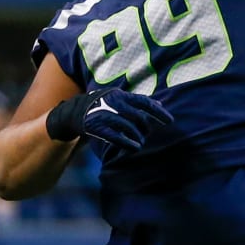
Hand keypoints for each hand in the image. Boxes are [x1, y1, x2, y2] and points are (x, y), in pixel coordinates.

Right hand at [46, 88, 171, 150]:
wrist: (75, 111)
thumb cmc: (102, 104)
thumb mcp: (118, 97)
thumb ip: (137, 100)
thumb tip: (160, 103)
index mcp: (121, 95)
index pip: (144, 103)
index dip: (159, 112)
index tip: (170, 121)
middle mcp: (114, 104)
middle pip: (138, 117)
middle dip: (146, 128)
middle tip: (147, 134)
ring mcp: (105, 116)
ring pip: (128, 128)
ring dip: (138, 137)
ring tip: (140, 143)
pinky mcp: (97, 128)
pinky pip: (116, 137)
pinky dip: (127, 143)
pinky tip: (134, 148)